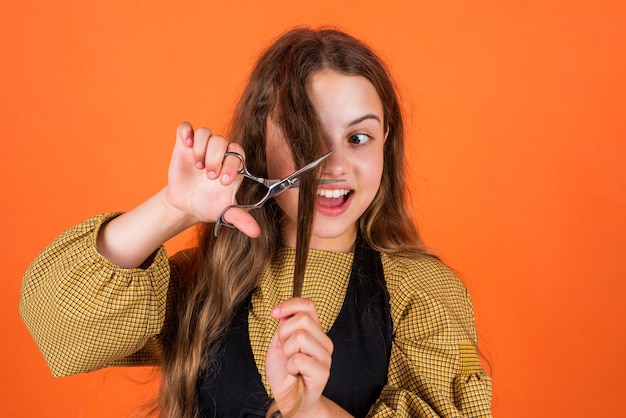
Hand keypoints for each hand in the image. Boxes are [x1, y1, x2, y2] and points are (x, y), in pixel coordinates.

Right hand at [165, 122, 260, 236]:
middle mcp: (219, 153)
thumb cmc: (209, 205)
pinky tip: (184, 144)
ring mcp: (201, 148)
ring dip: (201, 148)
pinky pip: (185, 127)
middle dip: (216, 158)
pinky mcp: (183, 145)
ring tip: (198, 166)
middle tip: (209, 176)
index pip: (238, 153)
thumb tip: (256, 233)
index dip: (232, 163)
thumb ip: (240, 219)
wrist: (186, 205)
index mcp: (232, 166)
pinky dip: (185, 132)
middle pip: (222, 141)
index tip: (223, 181)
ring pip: (206, 133)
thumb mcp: (224, 212)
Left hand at [265, 298, 334, 415]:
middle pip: (303, 319)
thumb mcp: (280, 343)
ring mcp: (325, 356)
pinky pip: (298, 359)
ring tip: (290, 362)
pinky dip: (289, 366)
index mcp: (315, 331)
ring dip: (287, 351)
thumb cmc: (285, 372)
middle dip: (284, 333)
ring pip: (300, 337)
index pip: (308, 305)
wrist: (290, 399)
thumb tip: (283, 311)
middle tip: (285, 349)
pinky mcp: (323, 372)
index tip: (274, 313)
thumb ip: (285, 326)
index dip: (289, 304)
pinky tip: (293, 373)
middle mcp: (324, 341)